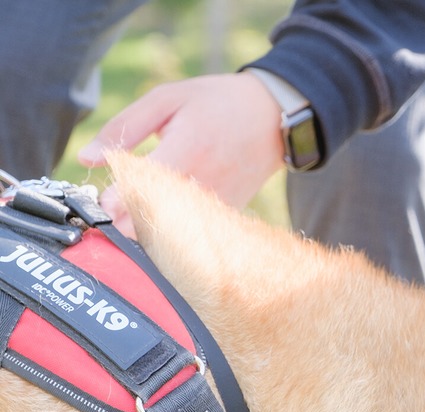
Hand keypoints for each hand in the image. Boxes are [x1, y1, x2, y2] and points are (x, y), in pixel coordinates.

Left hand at [77, 72, 284, 235]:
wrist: (273, 117)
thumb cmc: (217, 103)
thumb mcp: (167, 99)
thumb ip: (124, 127)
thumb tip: (88, 157)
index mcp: (186, 149)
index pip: (141, 187)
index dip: (114, 202)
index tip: (100, 204)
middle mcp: (204, 182)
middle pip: (154, 219)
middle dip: (125, 224)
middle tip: (109, 217)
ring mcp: (218, 202)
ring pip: (173, 233)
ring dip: (147, 232)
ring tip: (132, 223)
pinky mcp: (227, 214)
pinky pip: (194, 234)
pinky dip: (172, 234)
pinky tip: (160, 225)